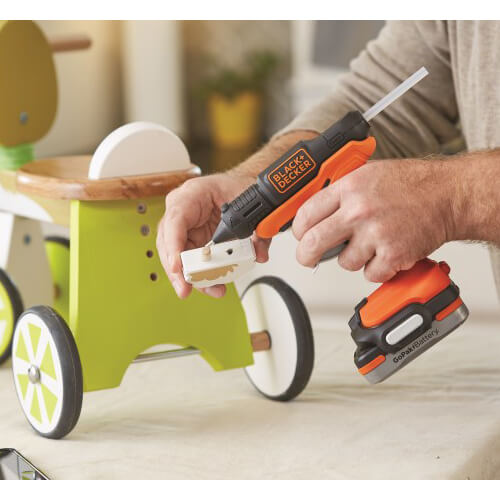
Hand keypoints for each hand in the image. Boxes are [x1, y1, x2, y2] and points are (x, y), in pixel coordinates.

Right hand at [157, 173, 271, 298]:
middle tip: (185, 288)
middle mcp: (183, 210)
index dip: (173, 245)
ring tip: (210, 289)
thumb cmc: (238, 188)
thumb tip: (259, 254)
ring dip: (189, 276)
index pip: (176, 220)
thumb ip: (258, 231)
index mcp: (193, 194)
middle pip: (169, 242)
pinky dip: (199, 275)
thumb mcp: (251, 206)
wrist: (243, 188)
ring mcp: (185, 226)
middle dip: (176, 269)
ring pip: (175, 255)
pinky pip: (189, 260)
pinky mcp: (191, 240)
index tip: (177, 266)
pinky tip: (211, 284)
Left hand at [292, 158, 456, 281]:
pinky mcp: (393, 255)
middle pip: (313, 243)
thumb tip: (314, 213)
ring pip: (344, 263)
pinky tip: (387, 252)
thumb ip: (340, 193)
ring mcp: (375, 234)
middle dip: (306, 255)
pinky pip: (370, 274)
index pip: (305, 215)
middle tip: (308, 258)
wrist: (447, 195)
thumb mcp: (367, 175)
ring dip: (354, 259)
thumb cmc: (410, 184)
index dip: (298, 230)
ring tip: (371, 243)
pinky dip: (377, 269)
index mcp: (349, 188)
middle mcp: (358, 211)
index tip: (301, 236)